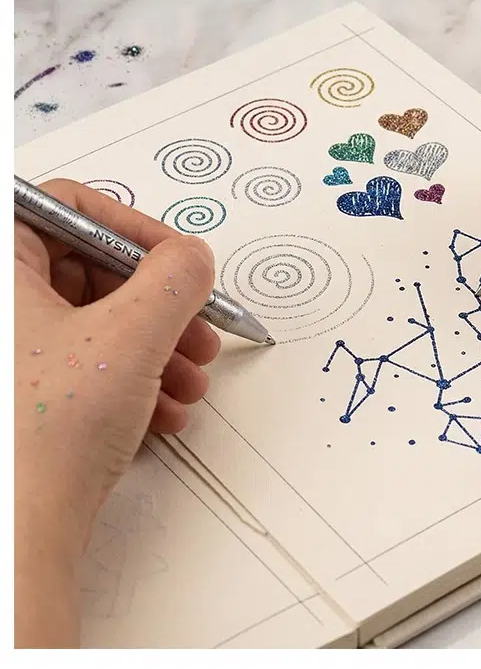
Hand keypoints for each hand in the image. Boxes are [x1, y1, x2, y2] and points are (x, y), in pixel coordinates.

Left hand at [15, 179, 220, 645]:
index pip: (67, 206)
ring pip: (98, 322)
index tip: (175, 259)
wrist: (18, 538)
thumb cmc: (46, 435)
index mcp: (2, 272)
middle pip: (92, 270)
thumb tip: (192, 258)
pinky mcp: (24, 398)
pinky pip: (88, 365)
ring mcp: (12, 356)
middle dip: (158, 304)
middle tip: (196, 329)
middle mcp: (2, 308)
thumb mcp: (131, 335)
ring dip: (157, 347)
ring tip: (189, 382)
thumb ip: (176, 277)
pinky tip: (163, 414)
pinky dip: (134, 381)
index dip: (131, 226)